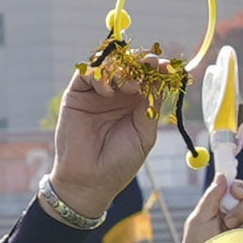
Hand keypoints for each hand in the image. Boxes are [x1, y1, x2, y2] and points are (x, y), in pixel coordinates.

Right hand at [45, 63, 161, 223]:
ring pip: (109, 65)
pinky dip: (99, 75)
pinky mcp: (76, 94)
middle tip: (149, 64)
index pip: (147, 77)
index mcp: (136, 103)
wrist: (90, 180)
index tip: (166, 66)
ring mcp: (96, 93)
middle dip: (141, 62)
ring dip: (121, 69)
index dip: (156, 68)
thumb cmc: (120, 162)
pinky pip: (87, 73)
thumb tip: (160, 79)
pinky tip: (107, 91)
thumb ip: (151, 107)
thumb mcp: (145, 134)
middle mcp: (117, 94)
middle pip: (129, 65)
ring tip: (128, 85)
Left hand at [184, 172, 242, 242]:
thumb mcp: (199, 219)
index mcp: (223, 206)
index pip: (238, 189)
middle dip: (242, 207)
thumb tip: (221, 176)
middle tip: (228, 221)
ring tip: (229, 235)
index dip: (239, 187)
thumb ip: (210, 197)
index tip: (235, 191)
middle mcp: (237, 216)